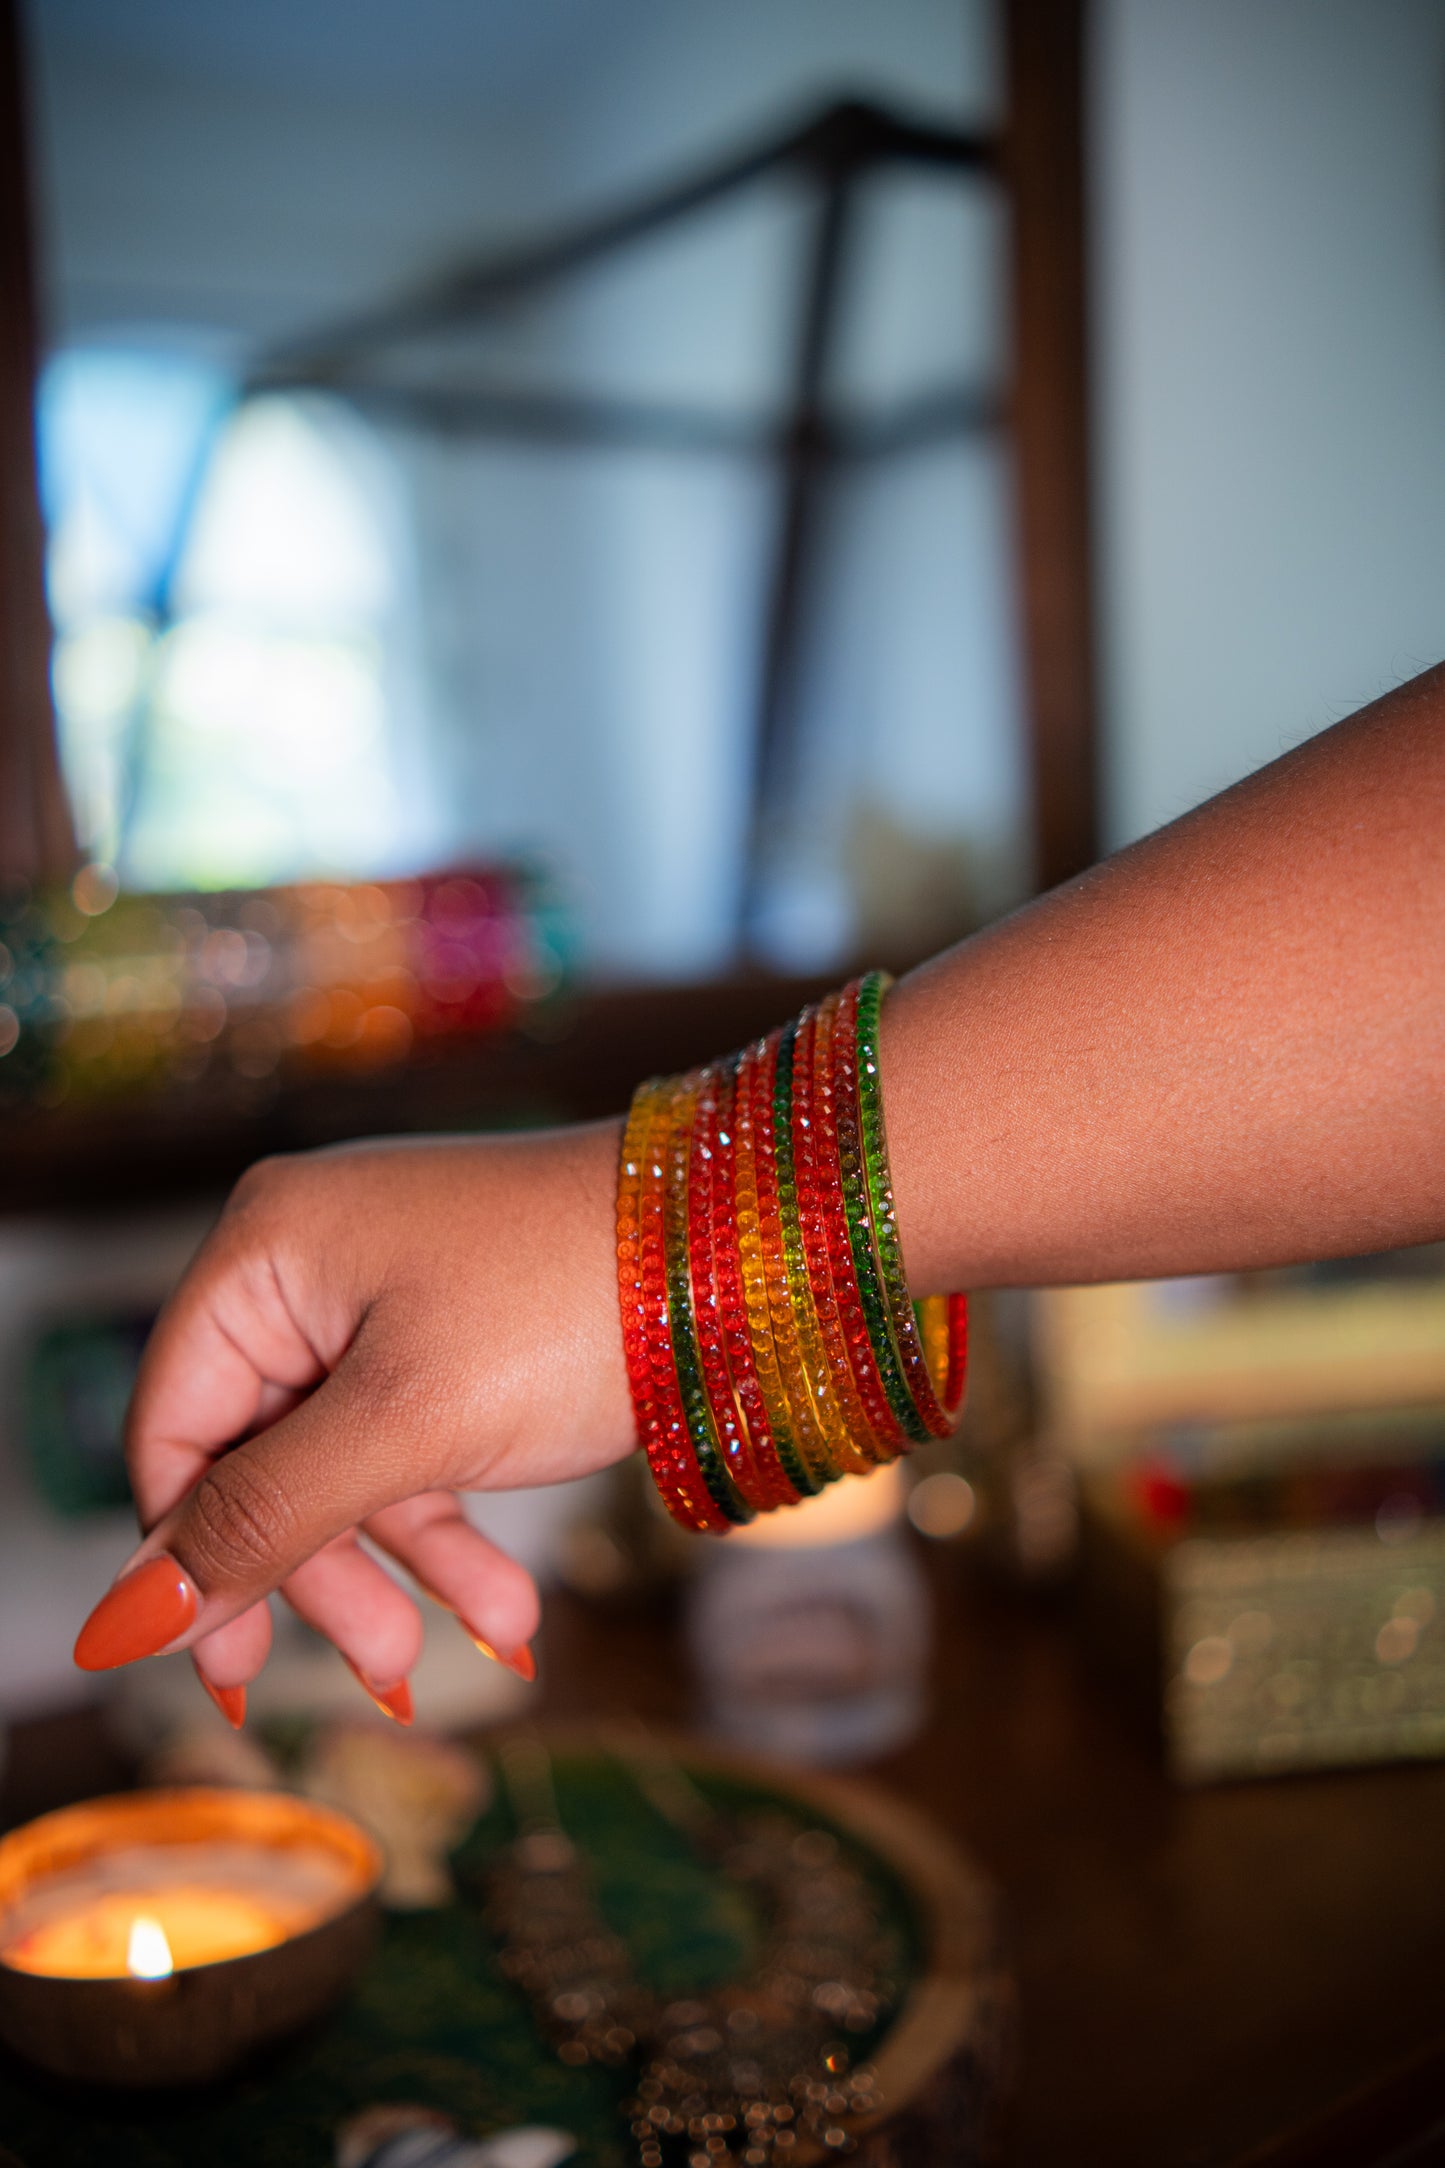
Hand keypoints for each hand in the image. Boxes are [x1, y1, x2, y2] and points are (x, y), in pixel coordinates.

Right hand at [73, 1124, 634, 1713]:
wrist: (745, 1244)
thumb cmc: (570, 1299)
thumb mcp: (407, 1423)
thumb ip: (268, 1516)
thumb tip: (134, 1614)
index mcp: (267, 1254)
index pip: (174, 1428)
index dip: (188, 1553)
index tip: (222, 1669)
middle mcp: (312, 1268)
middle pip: (259, 1457)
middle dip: (321, 1569)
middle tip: (378, 1664)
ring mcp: (388, 1301)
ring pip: (346, 1466)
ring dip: (403, 1564)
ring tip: (476, 1639)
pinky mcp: (457, 1338)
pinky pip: (417, 1450)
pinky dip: (454, 1528)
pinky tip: (507, 1609)